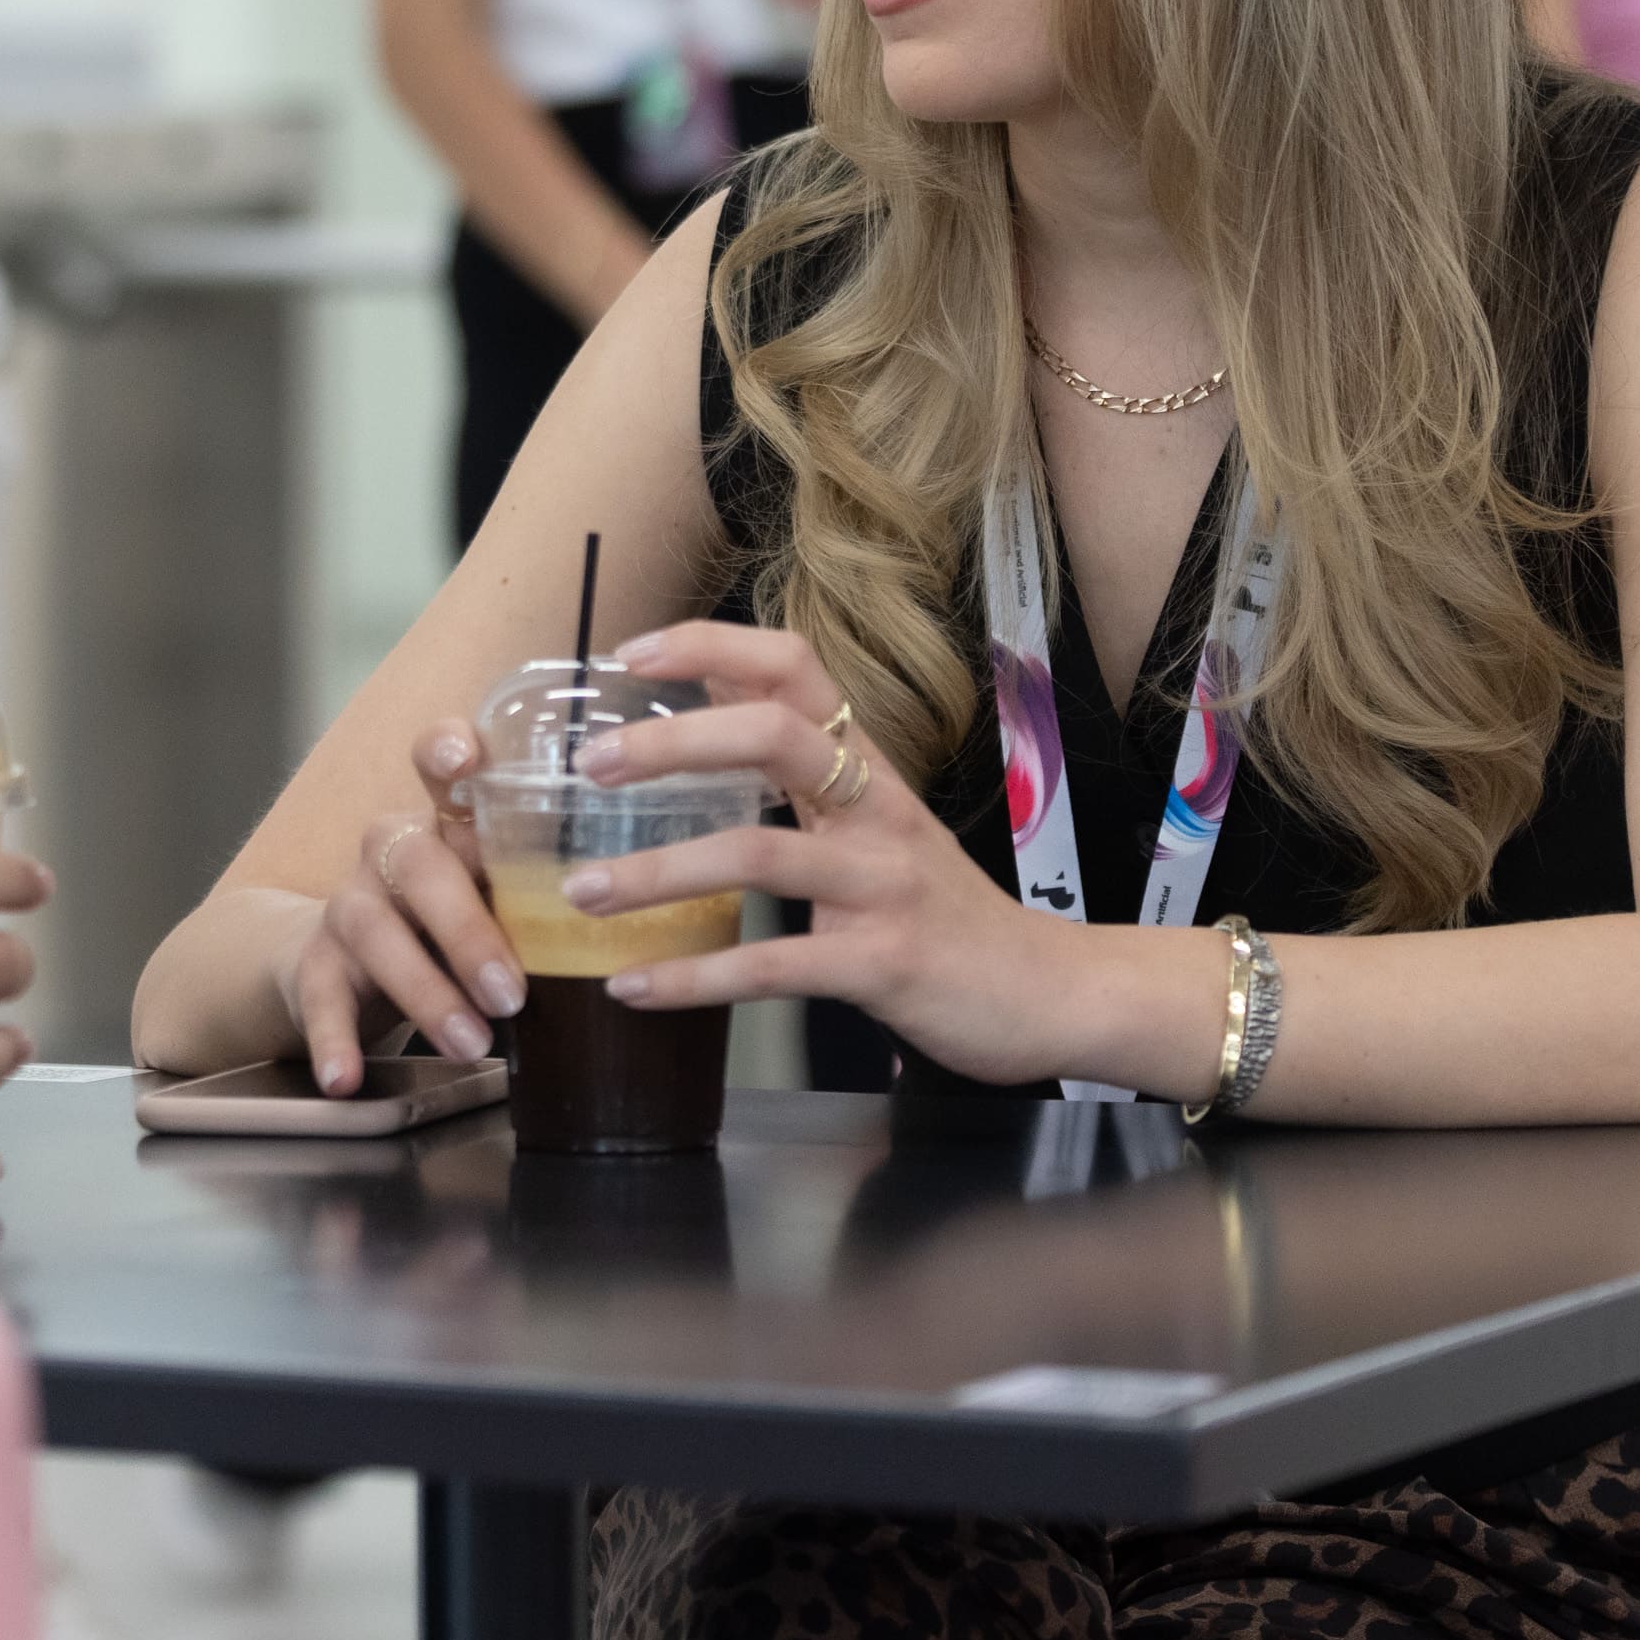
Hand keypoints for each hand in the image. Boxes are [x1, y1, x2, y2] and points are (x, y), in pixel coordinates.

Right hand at [277, 726, 529, 1094]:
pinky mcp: (315, 962)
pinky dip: (335, 1039)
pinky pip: (321, 996)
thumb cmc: (448, 929)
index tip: (466, 755)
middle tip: (512, 995)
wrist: (339, 963)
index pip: (440, 768)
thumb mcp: (494, 904)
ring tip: (469, 1043)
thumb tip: (641, 957)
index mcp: (447, 827)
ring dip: (425, 991)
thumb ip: (542, 909)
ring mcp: (349, 904)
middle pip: (421, 866)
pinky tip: (347, 1077)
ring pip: (374, 931)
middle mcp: (392, 853)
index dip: (446, 750)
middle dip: (468, 931)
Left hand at [568, 621, 1093, 1083]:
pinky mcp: (883, 963)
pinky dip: (694, 978)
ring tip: (585, 892)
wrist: (1054, 994)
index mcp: (868, 769)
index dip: (712, 644)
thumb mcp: (879, 818)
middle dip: (673, 743)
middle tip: (591, 764)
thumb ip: (803, 760)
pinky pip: (773, 966)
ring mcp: (883, 885)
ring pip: (761, 854)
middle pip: (774, 735)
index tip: (631, 652)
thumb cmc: (947, 909)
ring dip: (660, 872)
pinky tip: (633, 986)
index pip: (796, 668)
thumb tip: (710, 687)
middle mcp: (878, 811)